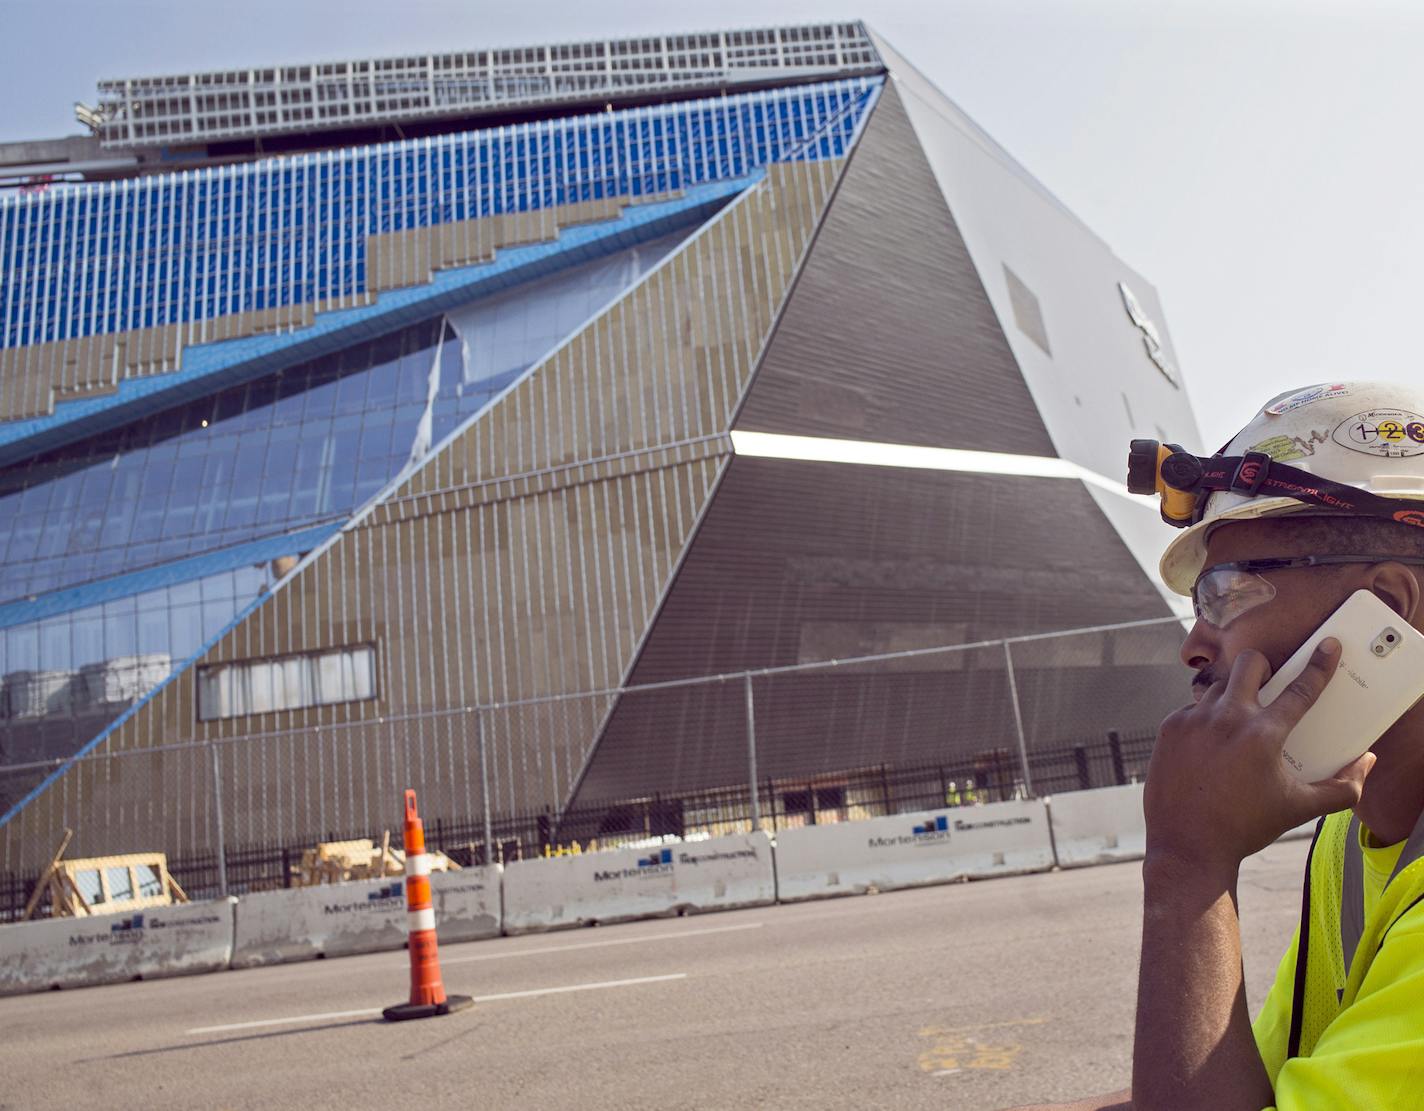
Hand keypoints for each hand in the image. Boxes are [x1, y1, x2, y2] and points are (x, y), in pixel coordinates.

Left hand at [1143, 638, 1373, 871]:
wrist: (1188, 846)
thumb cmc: (1246, 826)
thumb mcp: (1300, 808)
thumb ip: (1343, 787)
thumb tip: (1365, 762)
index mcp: (1263, 734)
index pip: (1301, 689)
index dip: (1319, 665)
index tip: (1328, 645)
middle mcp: (1227, 718)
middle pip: (1249, 663)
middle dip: (1264, 667)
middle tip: (1269, 684)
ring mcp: (1193, 720)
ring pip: (1218, 686)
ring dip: (1232, 697)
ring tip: (1237, 726)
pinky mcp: (1168, 728)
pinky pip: (1192, 709)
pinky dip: (1204, 721)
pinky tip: (1209, 747)